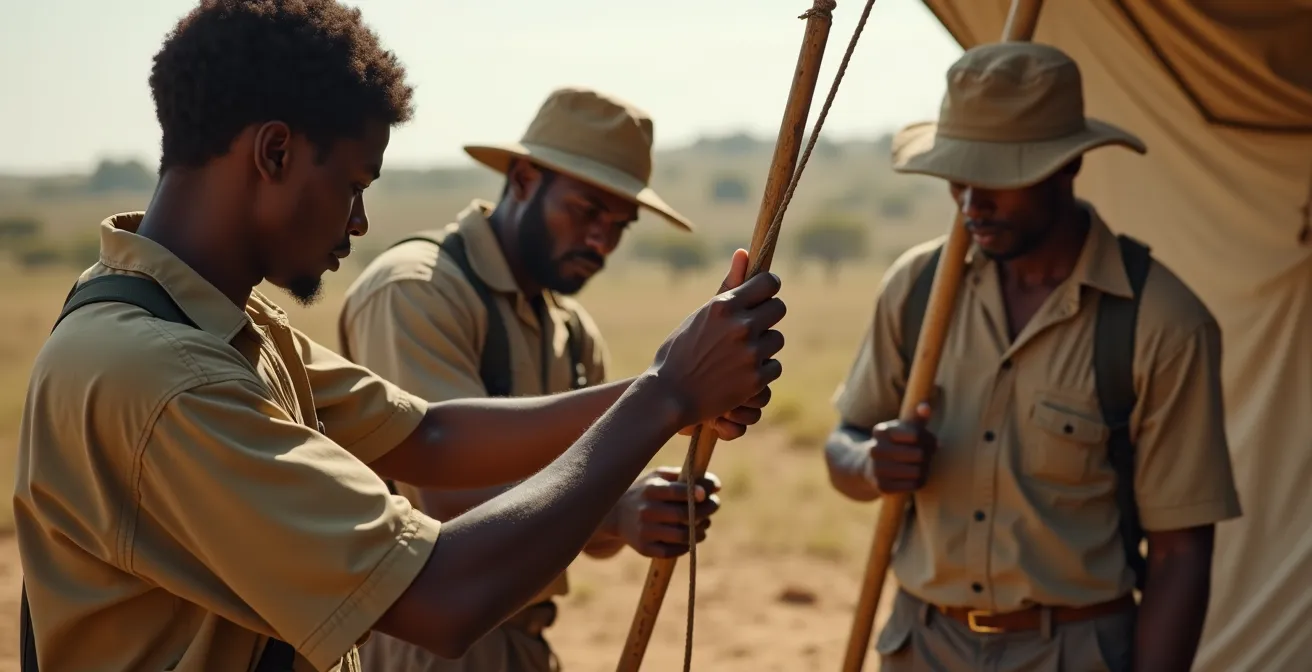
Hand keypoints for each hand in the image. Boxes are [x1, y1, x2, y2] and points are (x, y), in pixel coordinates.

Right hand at [615, 467, 721, 558]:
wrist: (616, 514)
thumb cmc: (646, 490)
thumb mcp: (659, 477)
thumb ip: (686, 477)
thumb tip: (716, 486)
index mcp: (650, 489)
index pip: (677, 492)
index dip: (696, 493)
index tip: (707, 494)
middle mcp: (646, 510)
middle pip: (684, 515)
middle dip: (706, 510)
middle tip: (715, 505)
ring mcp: (645, 531)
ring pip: (683, 536)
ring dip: (701, 530)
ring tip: (705, 524)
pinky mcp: (644, 548)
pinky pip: (673, 551)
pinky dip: (687, 545)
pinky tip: (691, 537)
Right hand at [651, 249, 785, 430]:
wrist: (669, 396)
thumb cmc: (680, 351)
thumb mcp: (700, 314)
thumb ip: (728, 286)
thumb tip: (745, 252)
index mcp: (724, 306)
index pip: (769, 283)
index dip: (768, 288)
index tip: (763, 295)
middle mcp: (740, 326)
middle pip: (778, 309)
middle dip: (767, 316)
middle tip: (751, 328)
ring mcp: (750, 353)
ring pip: (777, 339)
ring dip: (764, 345)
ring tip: (740, 354)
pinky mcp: (756, 379)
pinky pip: (774, 366)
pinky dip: (762, 371)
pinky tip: (741, 374)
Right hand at [869, 402, 936, 492]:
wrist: (867, 466)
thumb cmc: (894, 444)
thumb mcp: (902, 428)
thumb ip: (916, 418)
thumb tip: (925, 407)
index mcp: (880, 431)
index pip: (916, 435)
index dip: (929, 439)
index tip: (931, 441)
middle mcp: (876, 449)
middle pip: (919, 454)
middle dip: (928, 455)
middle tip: (927, 455)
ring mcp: (877, 469)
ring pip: (918, 471)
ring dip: (925, 469)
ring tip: (922, 465)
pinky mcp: (882, 487)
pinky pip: (913, 485)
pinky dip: (918, 481)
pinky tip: (914, 476)